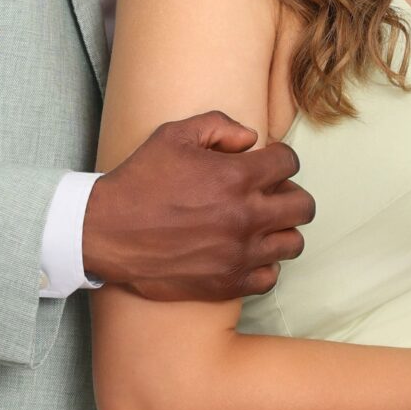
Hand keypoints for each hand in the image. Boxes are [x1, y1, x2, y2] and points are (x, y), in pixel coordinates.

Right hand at [83, 111, 315, 300]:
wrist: (107, 232)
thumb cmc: (140, 182)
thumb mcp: (174, 135)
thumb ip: (219, 126)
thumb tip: (250, 139)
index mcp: (237, 177)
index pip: (289, 163)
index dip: (279, 158)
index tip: (266, 163)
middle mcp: (246, 217)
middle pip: (303, 206)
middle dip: (290, 193)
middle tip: (269, 194)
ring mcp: (239, 253)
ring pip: (293, 243)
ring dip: (280, 229)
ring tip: (259, 224)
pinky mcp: (228, 283)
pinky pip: (270, 276)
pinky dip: (264, 263)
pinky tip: (245, 251)